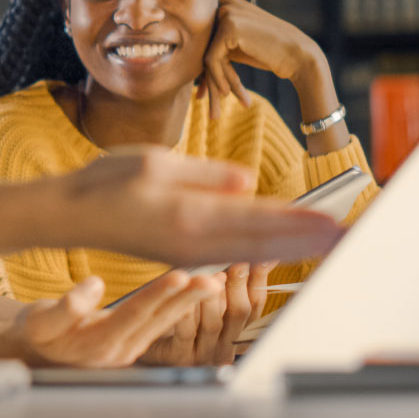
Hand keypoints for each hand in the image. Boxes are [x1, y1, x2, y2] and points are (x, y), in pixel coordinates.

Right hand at [7, 272, 222, 366]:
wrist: (35, 354)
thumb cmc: (37, 333)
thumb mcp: (39, 320)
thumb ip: (65, 307)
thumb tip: (93, 285)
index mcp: (98, 344)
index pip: (134, 314)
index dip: (157, 295)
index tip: (179, 276)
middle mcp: (120, 350)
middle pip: (158, 320)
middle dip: (187, 299)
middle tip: (212, 279)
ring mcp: (130, 349)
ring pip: (165, 322)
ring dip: (191, 302)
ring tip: (214, 283)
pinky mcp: (134, 342)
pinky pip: (163, 322)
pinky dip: (182, 305)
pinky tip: (196, 291)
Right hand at [63, 147, 342, 266]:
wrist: (70, 216)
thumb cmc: (106, 182)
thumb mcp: (156, 162)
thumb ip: (205, 174)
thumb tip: (248, 183)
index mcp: (188, 216)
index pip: (257, 219)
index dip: (299, 221)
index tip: (333, 222)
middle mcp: (194, 244)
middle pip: (263, 242)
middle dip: (307, 239)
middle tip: (348, 238)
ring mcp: (189, 255)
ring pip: (252, 251)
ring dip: (291, 245)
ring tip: (327, 241)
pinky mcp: (184, 255)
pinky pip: (233, 253)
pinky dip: (264, 248)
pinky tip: (281, 244)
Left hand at [137, 262, 274, 365]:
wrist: (144, 344)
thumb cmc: (175, 321)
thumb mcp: (202, 301)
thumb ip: (221, 283)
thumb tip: (248, 255)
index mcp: (233, 331)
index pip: (254, 305)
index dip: (259, 280)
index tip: (261, 257)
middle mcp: (222, 345)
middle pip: (239, 314)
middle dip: (238, 285)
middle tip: (236, 263)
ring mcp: (201, 353)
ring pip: (213, 324)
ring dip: (211, 297)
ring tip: (208, 278)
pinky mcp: (178, 356)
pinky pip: (185, 332)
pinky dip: (187, 312)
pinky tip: (183, 296)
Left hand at [197, 0, 322, 120]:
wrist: (300, 56)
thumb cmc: (270, 53)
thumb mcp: (238, 44)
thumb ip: (216, 43)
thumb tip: (188, 56)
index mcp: (227, 1)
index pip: (207, 37)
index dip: (206, 65)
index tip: (204, 90)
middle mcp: (225, 2)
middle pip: (205, 45)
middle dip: (206, 75)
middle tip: (202, 98)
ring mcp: (227, 12)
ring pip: (206, 54)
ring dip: (213, 80)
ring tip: (219, 102)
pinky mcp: (229, 27)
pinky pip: (211, 59)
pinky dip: (217, 78)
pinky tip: (227, 93)